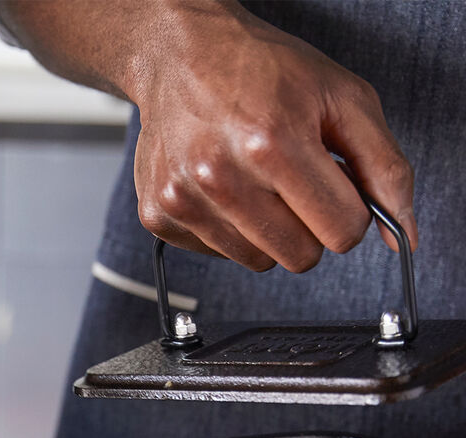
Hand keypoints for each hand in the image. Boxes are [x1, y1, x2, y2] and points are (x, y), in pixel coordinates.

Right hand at [128, 1, 415, 270]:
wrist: (181, 56)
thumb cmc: (262, 72)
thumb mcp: (343, 98)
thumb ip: (383, 167)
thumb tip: (399, 234)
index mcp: (273, 143)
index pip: (341, 232)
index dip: (348, 213)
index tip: (334, 189)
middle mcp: (221, 176)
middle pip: (299, 257)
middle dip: (308, 227)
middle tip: (295, 184)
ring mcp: (184, 200)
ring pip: (257, 261)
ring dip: (267, 230)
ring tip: (255, 181)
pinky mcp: (159, 214)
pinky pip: (218, 253)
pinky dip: (228, 228)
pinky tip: (222, 187)